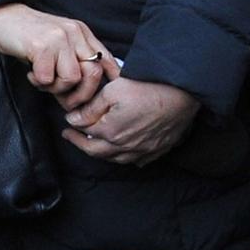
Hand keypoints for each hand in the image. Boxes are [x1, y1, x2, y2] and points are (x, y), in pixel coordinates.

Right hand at [0, 2, 117, 111]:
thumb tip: (85, 93)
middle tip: (63, 99)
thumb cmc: (26, 33)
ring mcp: (58, 38)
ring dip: (55, 88)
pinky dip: (38, 82)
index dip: (108, 83)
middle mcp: (74, 33)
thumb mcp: (57, 42)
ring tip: (42, 79)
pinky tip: (30, 73)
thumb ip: (73, 60)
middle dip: (80, 94)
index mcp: (81, 32)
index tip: (98, 98)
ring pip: (72, 79)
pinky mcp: (41, 46)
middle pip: (94, 74)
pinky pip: (48, 78)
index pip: (107, 61)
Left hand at [62, 76, 200, 165]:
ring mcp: (144, 150)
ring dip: (102, 153)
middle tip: (70, 137)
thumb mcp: (111, 91)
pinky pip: (138, 160)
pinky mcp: (158, 150)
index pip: (86, 134)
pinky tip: (122, 151)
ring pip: (117, 159)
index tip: (67, 123)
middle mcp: (127, 146)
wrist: (181, 94)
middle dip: (80, 144)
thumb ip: (90, 109)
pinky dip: (125, 157)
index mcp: (112, 132)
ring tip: (93, 144)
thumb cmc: (146, 88)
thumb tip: (73, 120)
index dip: (74, 128)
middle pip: (98, 151)